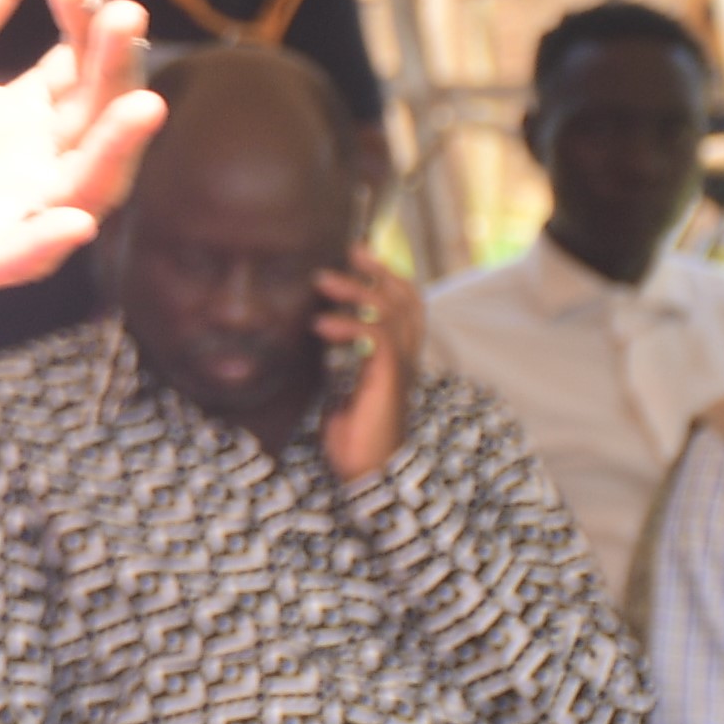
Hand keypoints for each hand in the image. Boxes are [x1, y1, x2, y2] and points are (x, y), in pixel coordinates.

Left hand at [0, 0, 160, 372]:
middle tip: (126, 14)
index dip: (85, 22)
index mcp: (29, 116)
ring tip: (144, 106)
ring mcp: (12, 219)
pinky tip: (68, 223)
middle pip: (96, 114)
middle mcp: (38, 166)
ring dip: (114, 152)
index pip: (79, 62)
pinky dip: (43, 240)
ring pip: (84, 188)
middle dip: (115, 69)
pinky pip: (18, 256)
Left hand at [316, 254, 421, 483]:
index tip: (358, 255)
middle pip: (406, 299)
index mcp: (397, 357)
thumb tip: (317, 330)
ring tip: (320, 280)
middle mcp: (406, 358)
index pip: (405, 305)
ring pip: (391, 311)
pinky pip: (377, 339)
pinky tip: (321, 325)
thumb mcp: (341, 387)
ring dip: (355, 291)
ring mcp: (401, 368)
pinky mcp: (389, 381)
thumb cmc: (352, 436)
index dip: (388, 276)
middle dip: (379, 270)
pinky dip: (349, 325)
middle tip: (350, 249)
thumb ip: (338, 359)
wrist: (366, 473)